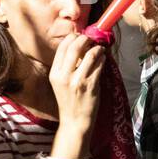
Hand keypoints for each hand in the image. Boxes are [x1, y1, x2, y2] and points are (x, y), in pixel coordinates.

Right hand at [48, 33, 102, 154]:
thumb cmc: (69, 100)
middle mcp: (64, 76)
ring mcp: (78, 81)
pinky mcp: (91, 85)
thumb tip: (79, 45)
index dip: (73, 37)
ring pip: (90, 54)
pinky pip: (99, 65)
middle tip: (91, 40)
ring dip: (97, 49)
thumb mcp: (60, 82)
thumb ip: (66, 65)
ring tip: (99, 49)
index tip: (80, 37)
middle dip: (86, 39)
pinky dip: (103, 59)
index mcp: (55, 73)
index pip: (62, 47)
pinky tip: (103, 59)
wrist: (74, 121)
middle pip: (75, 46)